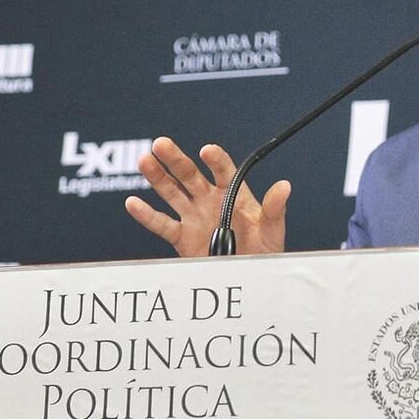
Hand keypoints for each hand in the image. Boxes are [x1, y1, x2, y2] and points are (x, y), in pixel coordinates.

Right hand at [124, 137, 290, 256]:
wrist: (251, 275)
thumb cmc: (264, 249)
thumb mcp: (273, 228)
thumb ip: (275, 208)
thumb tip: (285, 186)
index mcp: (233, 193)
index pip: (222, 171)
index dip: (215, 160)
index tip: (208, 151)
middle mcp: (210, 200)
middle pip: (189, 174)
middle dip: (175, 159)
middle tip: (161, 143)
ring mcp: (194, 216)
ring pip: (172, 192)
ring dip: (157, 177)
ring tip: (144, 160)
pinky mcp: (182, 237)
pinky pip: (162, 224)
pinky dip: (146, 215)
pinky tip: (133, 203)